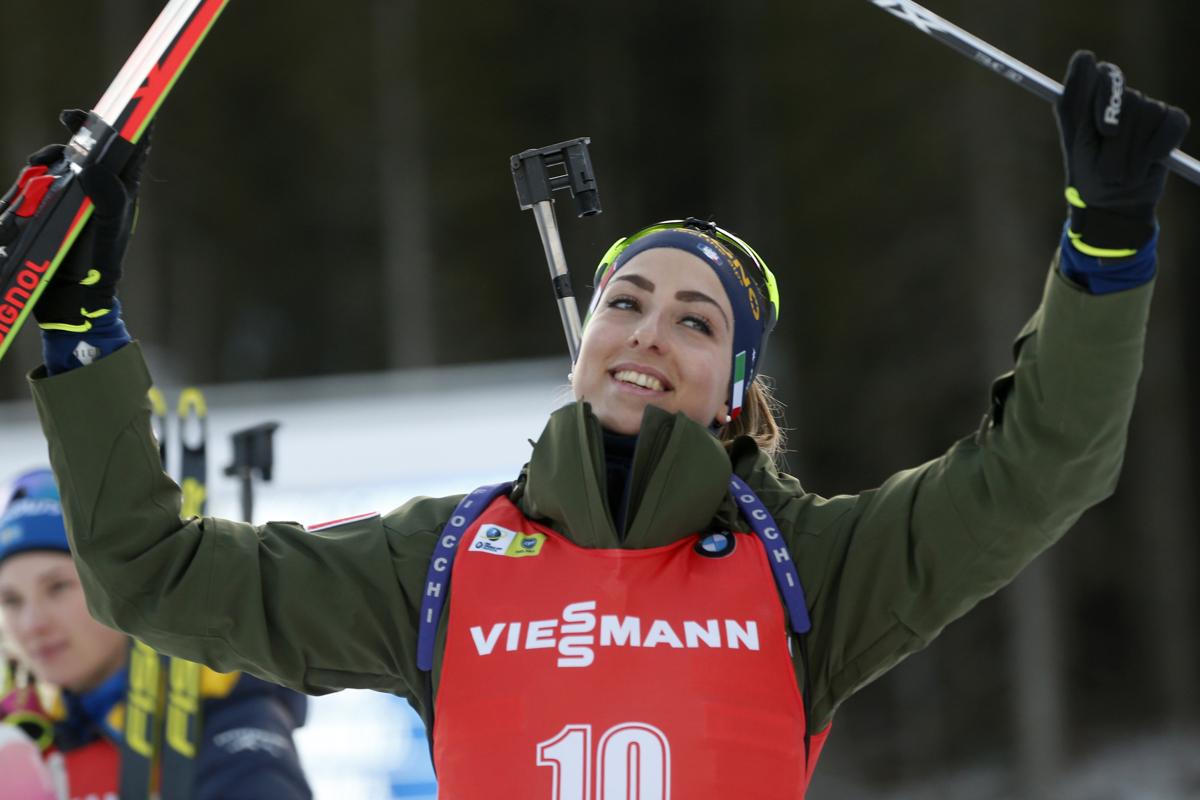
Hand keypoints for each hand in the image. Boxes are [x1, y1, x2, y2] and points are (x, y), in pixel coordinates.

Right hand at [32, 109, 151, 331]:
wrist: (66, 297)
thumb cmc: (96, 267)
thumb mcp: (107, 231)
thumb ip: (107, 198)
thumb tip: (92, 164)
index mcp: (120, 190)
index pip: (131, 150)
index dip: (132, 123)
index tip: (130, 100)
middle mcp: (96, 188)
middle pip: (90, 146)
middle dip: (80, 129)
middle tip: (70, 117)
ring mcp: (70, 195)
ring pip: (59, 160)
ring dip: (50, 157)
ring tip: (42, 165)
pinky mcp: (47, 205)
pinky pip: (37, 180)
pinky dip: (31, 178)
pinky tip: (29, 186)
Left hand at [1055, 50, 1189, 255]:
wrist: (1113, 202)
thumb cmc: (1088, 173)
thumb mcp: (1076, 138)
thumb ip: (1076, 100)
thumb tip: (1086, 56)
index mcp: (1088, 99)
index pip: (1091, 70)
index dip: (1097, 93)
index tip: (1100, 127)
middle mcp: (1117, 99)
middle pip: (1122, 95)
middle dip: (1113, 136)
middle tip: (1107, 163)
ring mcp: (1146, 109)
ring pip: (1146, 113)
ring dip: (1132, 152)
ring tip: (1122, 174)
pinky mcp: (1170, 123)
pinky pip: (1172, 122)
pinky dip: (1160, 146)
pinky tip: (1151, 163)